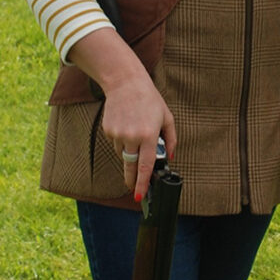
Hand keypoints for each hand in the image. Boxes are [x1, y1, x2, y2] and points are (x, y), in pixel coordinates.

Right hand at [101, 74, 176, 201]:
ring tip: (136, 131)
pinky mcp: (108, 131)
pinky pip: (116, 144)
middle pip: (131, 166)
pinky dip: (122, 140)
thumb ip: (170, 139)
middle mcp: (131, 137)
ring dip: (130, 151)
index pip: (146, 166)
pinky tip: (127, 125)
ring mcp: (118, 134)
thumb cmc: (149, 100)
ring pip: (123, 154)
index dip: (142, 183)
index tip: (139, 196)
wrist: (125, 83)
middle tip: (133, 187)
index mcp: (148, 135)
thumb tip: (170, 157)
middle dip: (132, 179)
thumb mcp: (167, 117)